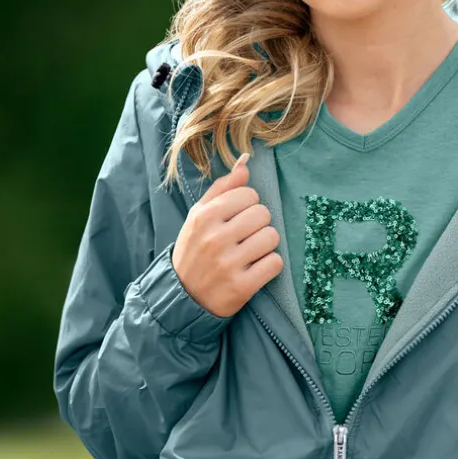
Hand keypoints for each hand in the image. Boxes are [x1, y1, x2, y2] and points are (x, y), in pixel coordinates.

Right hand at [170, 156, 283, 317]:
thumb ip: (222, 188)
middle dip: (258, 224)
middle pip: (263, 214)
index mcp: (204, 216)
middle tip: (244, 237)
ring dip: (265, 245)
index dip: (247, 205)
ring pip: (272, 237)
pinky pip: (275, 263)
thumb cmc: (194, 250)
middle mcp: (215, 238)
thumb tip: (246, 162)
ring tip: (250, 252)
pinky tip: (255, 268)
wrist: (182, 296)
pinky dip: (269, 265)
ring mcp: (228, 264)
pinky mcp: (241, 287)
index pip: (249, 194)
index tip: (237, 218)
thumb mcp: (198, 216)